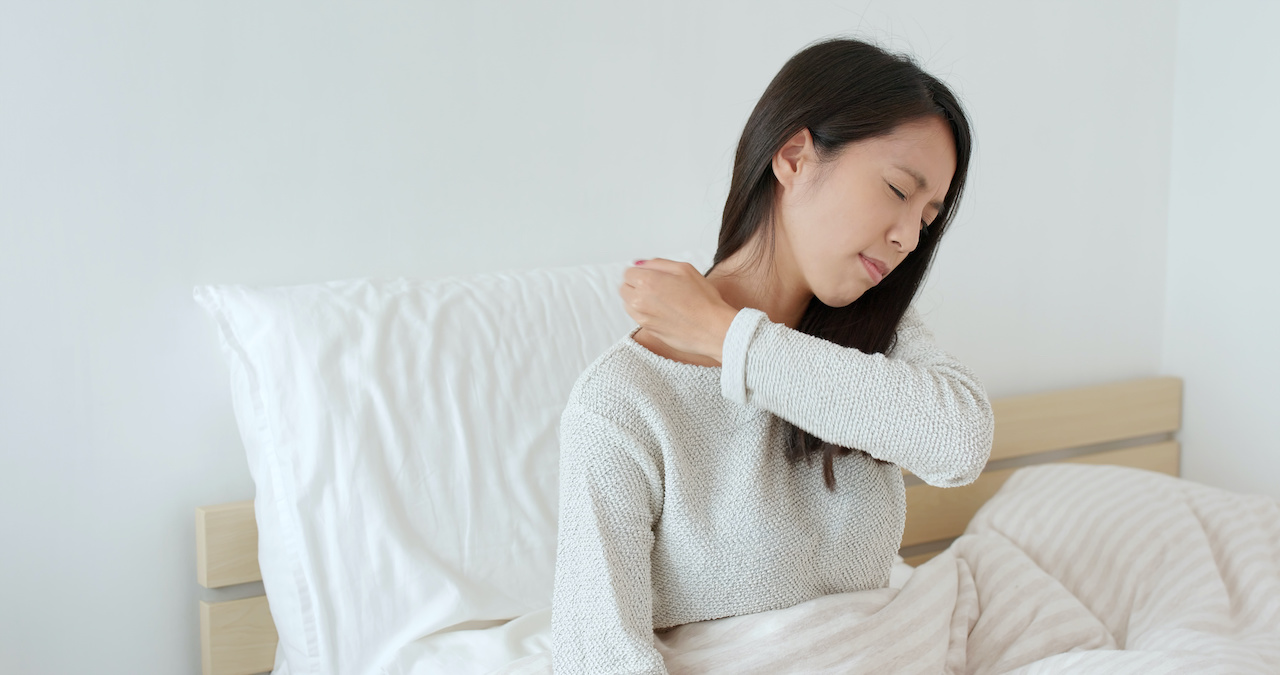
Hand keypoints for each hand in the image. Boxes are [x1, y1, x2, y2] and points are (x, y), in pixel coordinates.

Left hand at [619, 258, 739, 363]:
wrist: (712, 329)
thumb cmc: (703, 299)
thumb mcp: (684, 269)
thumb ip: (658, 263)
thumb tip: (640, 264)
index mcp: (647, 282)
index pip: (628, 273)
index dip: (641, 272)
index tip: (652, 275)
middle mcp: (639, 301)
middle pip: (624, 288)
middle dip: (636, 285)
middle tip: (657, 286)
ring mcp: (642, 318)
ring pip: (628, 304)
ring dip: (638, 299)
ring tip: (661, 300)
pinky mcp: (648, 331)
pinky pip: (637, 318)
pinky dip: (645, 313)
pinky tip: (663, 312)